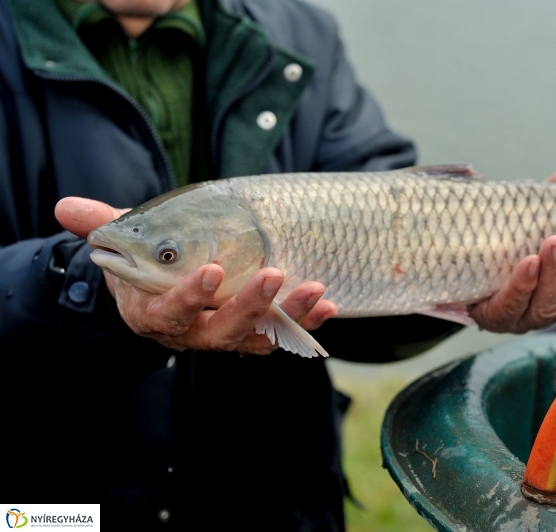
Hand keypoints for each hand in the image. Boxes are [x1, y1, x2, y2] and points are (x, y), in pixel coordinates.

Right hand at [55, 197, 337, 354]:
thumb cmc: (148, 263)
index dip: (189, 297)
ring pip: (260, 336)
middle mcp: (194, 332)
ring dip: (290, 316)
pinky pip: (285, 333)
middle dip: (249, 306)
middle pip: (222, 331)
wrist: (170, 288)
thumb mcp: (126, 242)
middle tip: (274, 275)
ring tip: (316, 289)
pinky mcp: (258, 331)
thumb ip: (102, 224)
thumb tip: (68, 208)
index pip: (170, 312)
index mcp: (156, 313)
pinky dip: (307, 322)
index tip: (211, 272)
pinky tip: (330, 303)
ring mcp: (229, 335)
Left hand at [469, 157, 555, 332]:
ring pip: (548, 306)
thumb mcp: (542, 207)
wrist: (462, 246)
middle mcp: (555, 308)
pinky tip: (528, 263)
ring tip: (551, 241)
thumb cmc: (514, 230)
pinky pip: (511, 307)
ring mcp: (526, 317)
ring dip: (553, 274)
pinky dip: (522, 285)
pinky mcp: (495, 318)